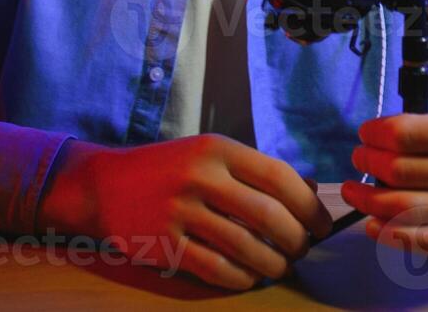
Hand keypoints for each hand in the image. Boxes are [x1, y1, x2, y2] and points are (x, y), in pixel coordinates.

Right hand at [36, 133, 332, 290]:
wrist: (104, 186)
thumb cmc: (167, 169)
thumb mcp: (208, 154)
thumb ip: (253, 171)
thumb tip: (309, 194)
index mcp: (217, 149)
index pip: (280, 177)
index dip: (310, 206)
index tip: (322, 224)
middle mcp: (200, 176)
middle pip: (269, 215)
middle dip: (297, 239)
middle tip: (302, 249)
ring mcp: (180, 211)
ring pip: (247, 247)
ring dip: (274, 263)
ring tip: (281, 265)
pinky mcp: (165, 244)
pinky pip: (217, 269)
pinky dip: (243, 278)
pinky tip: (250, 277)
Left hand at [340, 1, 427, 255]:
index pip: (406, 134)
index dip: (375, 134)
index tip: (365, 131)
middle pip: (401, 172)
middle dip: (369, 164)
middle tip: (358, 157)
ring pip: (408, 209)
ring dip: (369, 201)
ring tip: (353, 189)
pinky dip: (395, 237)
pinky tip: (373, 225)